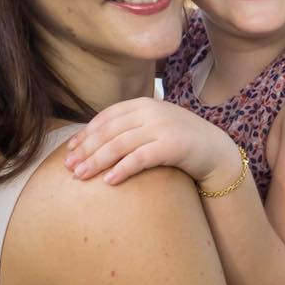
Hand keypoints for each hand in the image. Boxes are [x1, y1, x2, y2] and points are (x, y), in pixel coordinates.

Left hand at [65, 98, 241, 189]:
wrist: (216, 151)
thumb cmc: (180, 141)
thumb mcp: (155, 126)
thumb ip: (132, 126)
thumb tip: (96, 141)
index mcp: (144, 103)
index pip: (107, 116)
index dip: (86, 133)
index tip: (70, 150)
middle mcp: (151, 111)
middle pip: (109, 131)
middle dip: (86, 149)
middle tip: (69, 168)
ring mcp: (162, 127)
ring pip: (120, 144)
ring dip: (97, 161)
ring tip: (80, 176)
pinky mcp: (172, 145)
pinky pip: (141, 158)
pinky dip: (122, 169)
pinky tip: (109, 181)